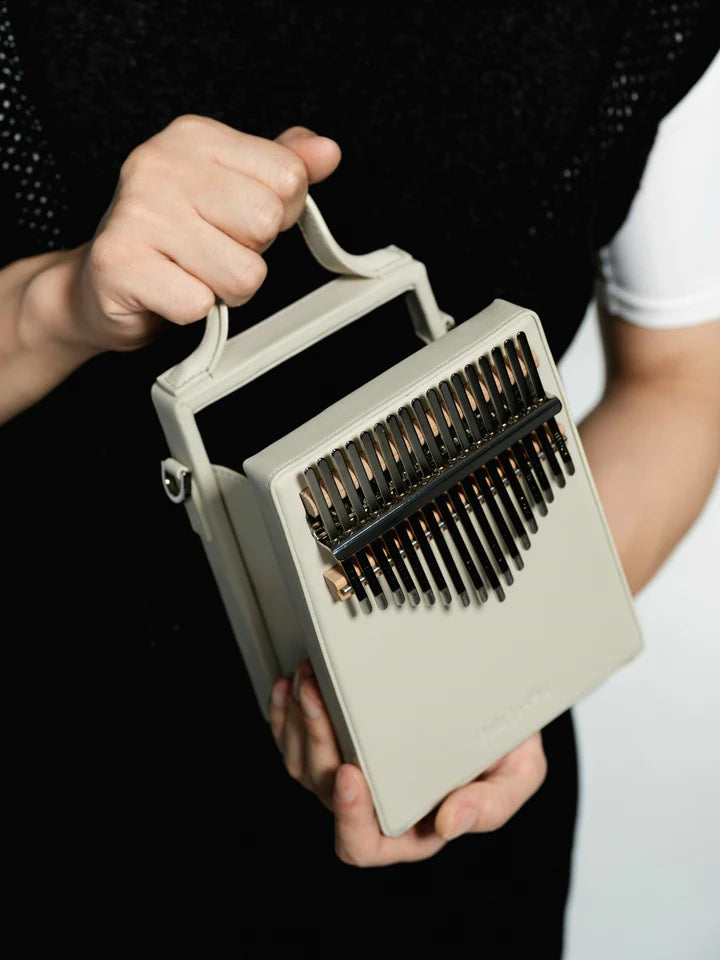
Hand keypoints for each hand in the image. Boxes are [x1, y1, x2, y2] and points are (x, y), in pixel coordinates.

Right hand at [64, 115, 340, 352]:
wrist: (98, 285)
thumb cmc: (168, 238)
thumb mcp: (230, 190)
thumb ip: (282, 168)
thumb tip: (325, 152)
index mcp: (194, 138)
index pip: (288, 177)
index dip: (277, 213)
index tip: (238, 221)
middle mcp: (160, 164)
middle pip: (266, 223)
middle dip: (250, 253)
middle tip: (211, 251)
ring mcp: (137, 213)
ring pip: (242, 273)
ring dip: (224, 289)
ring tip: (192, 273)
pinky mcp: (121, 263)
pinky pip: (200, 303)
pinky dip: (192, 311)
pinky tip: (169, 291)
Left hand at [270, 660, 547, 866]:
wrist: (501, 703)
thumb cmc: (507, 743)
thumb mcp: (519, 775)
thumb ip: (491, 807)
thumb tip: (449, 824)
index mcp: (413, 828)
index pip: (365, 844)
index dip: (350, 817)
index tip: (351, 772)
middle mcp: (375, 806)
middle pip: (324, 792)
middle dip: (315, 743)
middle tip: (318, 697)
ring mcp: (351, 773)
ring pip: (304, 763)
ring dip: (299, 721)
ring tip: (308, 679)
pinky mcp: (336, 742)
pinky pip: (293, 739)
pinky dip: (285, 712)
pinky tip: (290, 687)